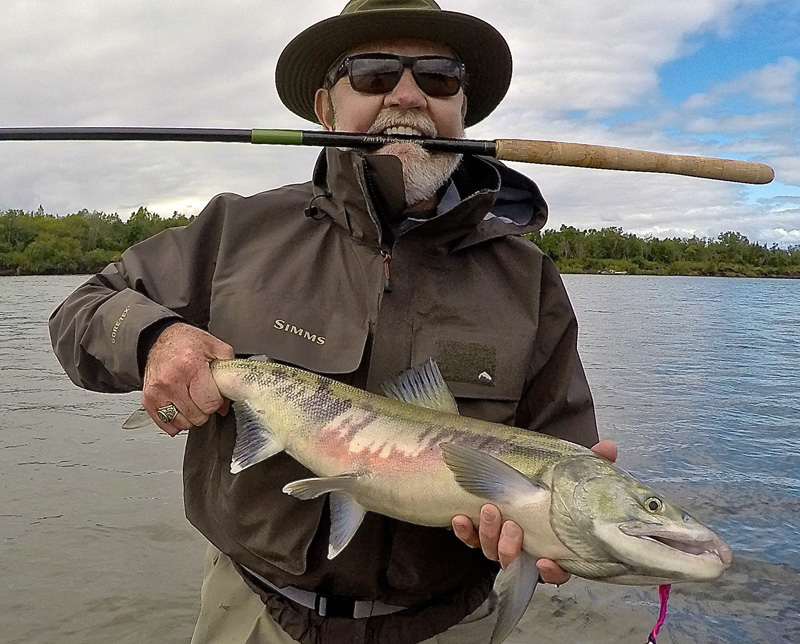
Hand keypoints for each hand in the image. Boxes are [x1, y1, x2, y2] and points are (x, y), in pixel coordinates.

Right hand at [142, 323, 233, 435]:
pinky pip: (166, 424)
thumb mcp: (216, 348)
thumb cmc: (187, 343)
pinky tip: (180, 407)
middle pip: (197, 416)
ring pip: (182, 424)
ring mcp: (157, 393)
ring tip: (191, 399)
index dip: (217, 402)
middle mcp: (171, 381)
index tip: (216, 395)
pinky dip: (176, 421)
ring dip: (191, 416)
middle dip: (205, 409)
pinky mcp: (148, 400)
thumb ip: (228, 374)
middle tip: (203, 395)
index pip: (209, 404)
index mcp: (191, 367)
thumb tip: (229, 401)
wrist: (159, 339)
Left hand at [451, 439, 617, 582]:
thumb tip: (608, 449)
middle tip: (512, 525)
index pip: (556, 569)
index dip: (551, 571)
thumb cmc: (553, 481)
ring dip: (489, 535)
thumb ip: (593, 463)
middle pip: (517, 559)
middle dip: (511, 546)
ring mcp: (502, 541)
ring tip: (489, 510)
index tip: (545, 560)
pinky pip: (470, 539)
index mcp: (553, 541)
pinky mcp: (479, 531)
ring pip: (492, 551)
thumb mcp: (575, 472)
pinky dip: (465, 532)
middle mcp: (527, 546)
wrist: (521, 472)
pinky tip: (461, 518)